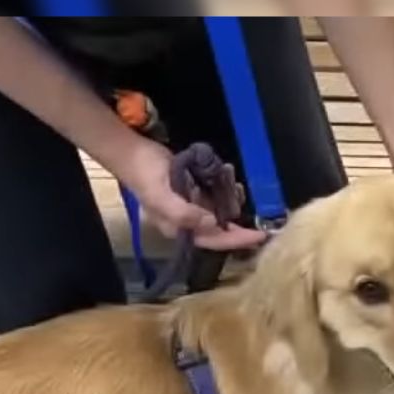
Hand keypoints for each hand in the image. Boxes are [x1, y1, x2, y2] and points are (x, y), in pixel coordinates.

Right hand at [116, 139, 266, 251]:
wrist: (134, 152)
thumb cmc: (145, 175)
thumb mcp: (160, 196)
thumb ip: (183, 214)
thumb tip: (212, 224)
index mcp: (180, 230)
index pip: (214, 241)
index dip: (238, 240)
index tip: (260, 236)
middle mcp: (189, 223)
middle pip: (223, 229)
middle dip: (239, 219)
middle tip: (251, 206)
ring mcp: (194, 207)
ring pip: (223, 212)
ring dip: (232, 199)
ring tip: (233, 183)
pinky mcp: (196, 193)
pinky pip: (218, 196)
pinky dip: (226, 187)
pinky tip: (227, 173)